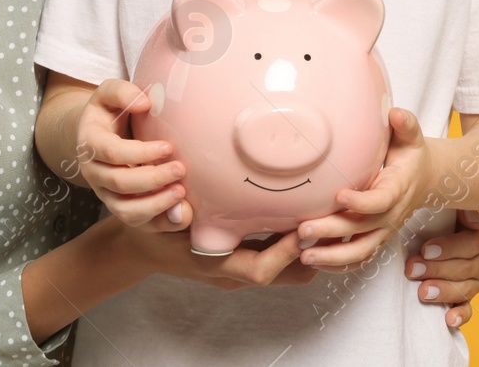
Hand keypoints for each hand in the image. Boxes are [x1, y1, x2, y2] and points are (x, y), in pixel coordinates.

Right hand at [75, 78, 186, 226]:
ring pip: (126, 210)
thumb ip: (123, 92)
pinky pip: (138, 222)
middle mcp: (94, 173)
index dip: (140, 152)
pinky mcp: (121, 207)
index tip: (168, 147)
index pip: (112, 153)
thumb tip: (145, 103)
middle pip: (120, 184)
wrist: (98, 135)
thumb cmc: (110, 111)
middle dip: (153, 179)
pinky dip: (160, 222)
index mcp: (90, 143)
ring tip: (182, 192)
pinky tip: (182, 211)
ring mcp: (106, 194)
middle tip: (181, 169)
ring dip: (156, 205)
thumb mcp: (109, 93)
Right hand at [115, 203, 318, 290]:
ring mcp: (242, 267)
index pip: (261, 270)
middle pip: (288, 274)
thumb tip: (179, 204)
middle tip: (336, 222)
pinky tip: (311, 210)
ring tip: (335, 215)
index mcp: (217, 264)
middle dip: (314, 251)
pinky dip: (297, 237)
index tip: (304, 228)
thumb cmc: (150, 234)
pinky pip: (282, 253)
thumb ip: (169, 214)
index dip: (285, 252)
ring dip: (311, 244)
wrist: (141, 250)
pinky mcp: (247, 256)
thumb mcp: (155, 221)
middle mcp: (235, 271)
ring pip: (291, 267)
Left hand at [295, 107, 434, 270]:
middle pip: (361, 229)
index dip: (362, 202)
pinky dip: (336, 265)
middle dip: (331, 232)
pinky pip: (357, 259)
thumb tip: (394, 113)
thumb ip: (405, 124)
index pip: (381, 200)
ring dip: (331, 256)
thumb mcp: (411, 137)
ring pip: (359, 252)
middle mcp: (391, 215)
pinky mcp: (374, 239)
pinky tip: (311, 261)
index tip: (339, 196)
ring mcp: (383, 231)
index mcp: (398, 189)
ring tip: (301, 254)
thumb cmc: (411, 155)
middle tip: (302, 229)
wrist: (425, 180)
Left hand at [405, 209, 478, 327]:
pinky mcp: (465, 299)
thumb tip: (475, 220)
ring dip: (443, 291)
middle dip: (438, 269)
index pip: (476, 242)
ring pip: (467, 289)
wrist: (421, 236)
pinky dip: (460, 315)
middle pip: (468, 268)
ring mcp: (476, 281)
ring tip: (421, 291)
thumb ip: (462, 207)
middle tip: (413, 269)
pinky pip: (468, 310)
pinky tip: (448, 319)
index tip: (425, 250)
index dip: (451, 247)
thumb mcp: (445, 206)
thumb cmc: (434, 218)